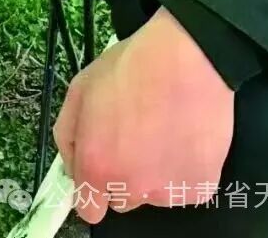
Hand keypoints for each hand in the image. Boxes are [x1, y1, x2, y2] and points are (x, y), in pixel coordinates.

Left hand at [53, 8, 233, 223]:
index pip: (89, 209)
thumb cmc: (134, 67)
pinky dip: (183, 168)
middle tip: (134, 135)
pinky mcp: (200, 188)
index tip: (100, 171)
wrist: (187, 57)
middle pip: (122, 199)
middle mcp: (131, 188)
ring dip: (154, 171)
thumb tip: (72, 165)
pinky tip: (182, 135)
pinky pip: (184, 186)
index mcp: (97, 167)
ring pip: (154, 193)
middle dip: (124, 175)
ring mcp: (167, 192)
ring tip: (161, 128)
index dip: (93, 188)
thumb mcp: (80, 89)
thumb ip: (67, 135)